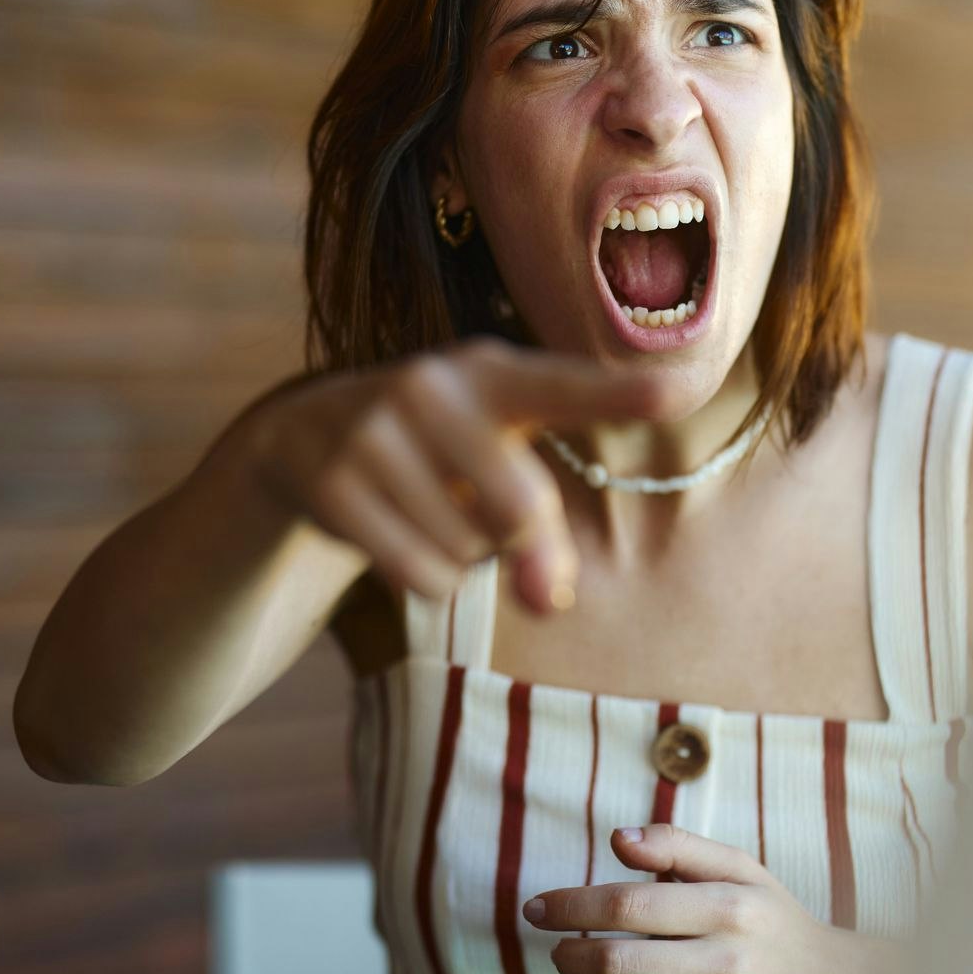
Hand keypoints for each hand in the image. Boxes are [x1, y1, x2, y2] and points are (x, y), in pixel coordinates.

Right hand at [225, 339, 672, 613]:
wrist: (295, 445)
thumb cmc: (434, 459)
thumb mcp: (492, 461)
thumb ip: (546, 530)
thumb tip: (550, 601)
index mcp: (491, 372)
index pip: (566, 387)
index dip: (620, 394)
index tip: (677, 392)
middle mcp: (430, 386)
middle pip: (522, 510)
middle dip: (528, 552)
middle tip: (520, 561)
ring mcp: (371, 429)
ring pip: (466, 552)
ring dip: (461, 560)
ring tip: (426, 515)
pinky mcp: (328, 481)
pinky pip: (417, 573)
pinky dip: (423, 580)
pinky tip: (392, 536)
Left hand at [525, 824, 899, 973]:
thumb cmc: (770, 919)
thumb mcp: (739, 869)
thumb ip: (678, 847)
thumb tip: (618, 838)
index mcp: (729, 906)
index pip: (629, 903)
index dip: (571, 904)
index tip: (535, 906)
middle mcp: (727, 961)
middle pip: (617, 961)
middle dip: (569, 953)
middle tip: (559, 946)